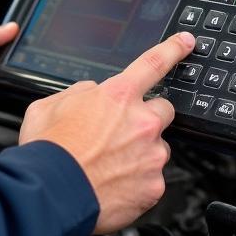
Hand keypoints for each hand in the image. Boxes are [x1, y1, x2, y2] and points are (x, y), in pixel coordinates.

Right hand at [18, 32, 195, 233]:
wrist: (51, 194)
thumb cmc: (49, 150)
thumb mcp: (50, 105)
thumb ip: (78, 93)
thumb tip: (91, 93)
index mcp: (117, 96)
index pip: (153, 63)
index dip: (173, 49)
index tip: (186, 42)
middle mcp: (141, 123)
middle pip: (164, 110)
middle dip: (148, 116)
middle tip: (123, 131)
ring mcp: (150, 156)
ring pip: (157, 148)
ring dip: (141, 151)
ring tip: (111, 164)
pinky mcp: (153, 187)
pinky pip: (152, 179)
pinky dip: (137, 181)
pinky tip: (114, 183)